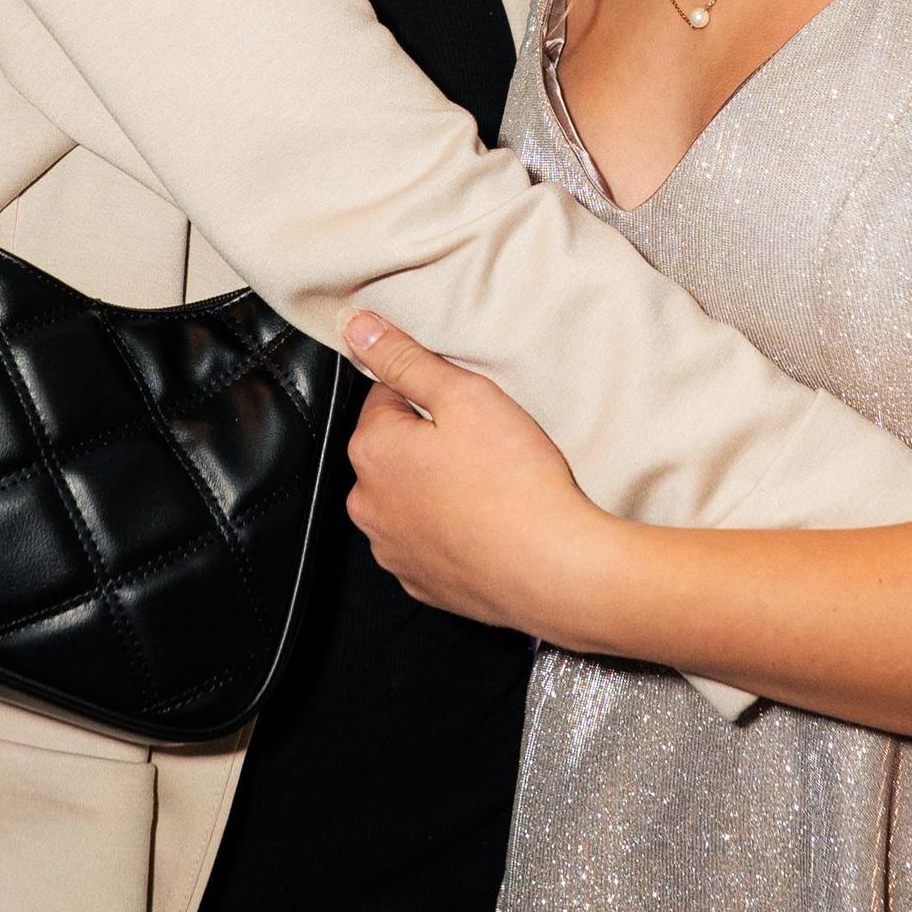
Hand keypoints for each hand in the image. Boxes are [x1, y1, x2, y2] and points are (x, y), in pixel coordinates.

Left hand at [342, 311, 601, 630]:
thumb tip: (357, 328)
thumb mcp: (465, 396)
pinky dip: (450, 531)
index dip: (432, 395)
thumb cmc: (516, 482)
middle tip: (485, 447)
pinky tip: (487, 524)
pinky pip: (427, 542)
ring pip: (408, 498)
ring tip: (490, 488)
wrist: (554, 568)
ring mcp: (392, 549)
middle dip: (430, 443)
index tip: (468, 409)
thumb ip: (405, 359)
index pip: (385, 397)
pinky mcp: (420, 583)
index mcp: (372, 451)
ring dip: (437, 489)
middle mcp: (369, 504)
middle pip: (394, 451)